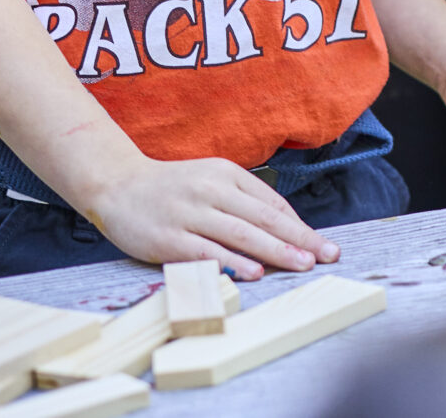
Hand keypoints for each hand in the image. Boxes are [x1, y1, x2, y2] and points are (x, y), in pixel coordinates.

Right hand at [81, 154, 337, 279]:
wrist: (117, 186)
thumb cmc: (172, 187)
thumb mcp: (211, 180)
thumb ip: (243, 200)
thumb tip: (283, 227)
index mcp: (225, 173)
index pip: (271, 202)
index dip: (299, 225)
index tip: (321, 243)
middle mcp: (211, 190)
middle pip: (263, 218)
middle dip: (299, 239)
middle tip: (327, 254)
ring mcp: (190, 214)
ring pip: (241, 234)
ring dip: (275, 251)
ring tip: (302, 264)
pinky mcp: (170, 238)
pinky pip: (208, 252)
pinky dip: (233, 262)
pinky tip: (255, 272)